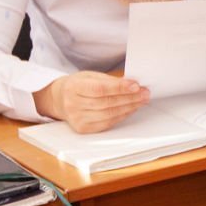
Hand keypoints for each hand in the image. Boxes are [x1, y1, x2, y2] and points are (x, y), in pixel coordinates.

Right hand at [34, 71, 149, 133]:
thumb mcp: (90, 76)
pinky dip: (122, 115)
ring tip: (141, 100)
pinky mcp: (83, 128)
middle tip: (145, 93)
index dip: (119, 88)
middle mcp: (72, 104)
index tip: (136, 85)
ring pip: (109, 114)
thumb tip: (132, 84)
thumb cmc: (79, 86)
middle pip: (106, 103)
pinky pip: (107, 123)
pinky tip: (131, 109)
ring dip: (129, 107)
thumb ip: (109, 80)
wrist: (61, 99)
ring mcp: (77, 118)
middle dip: (130, 98)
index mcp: (73, 87)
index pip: (99, 89)